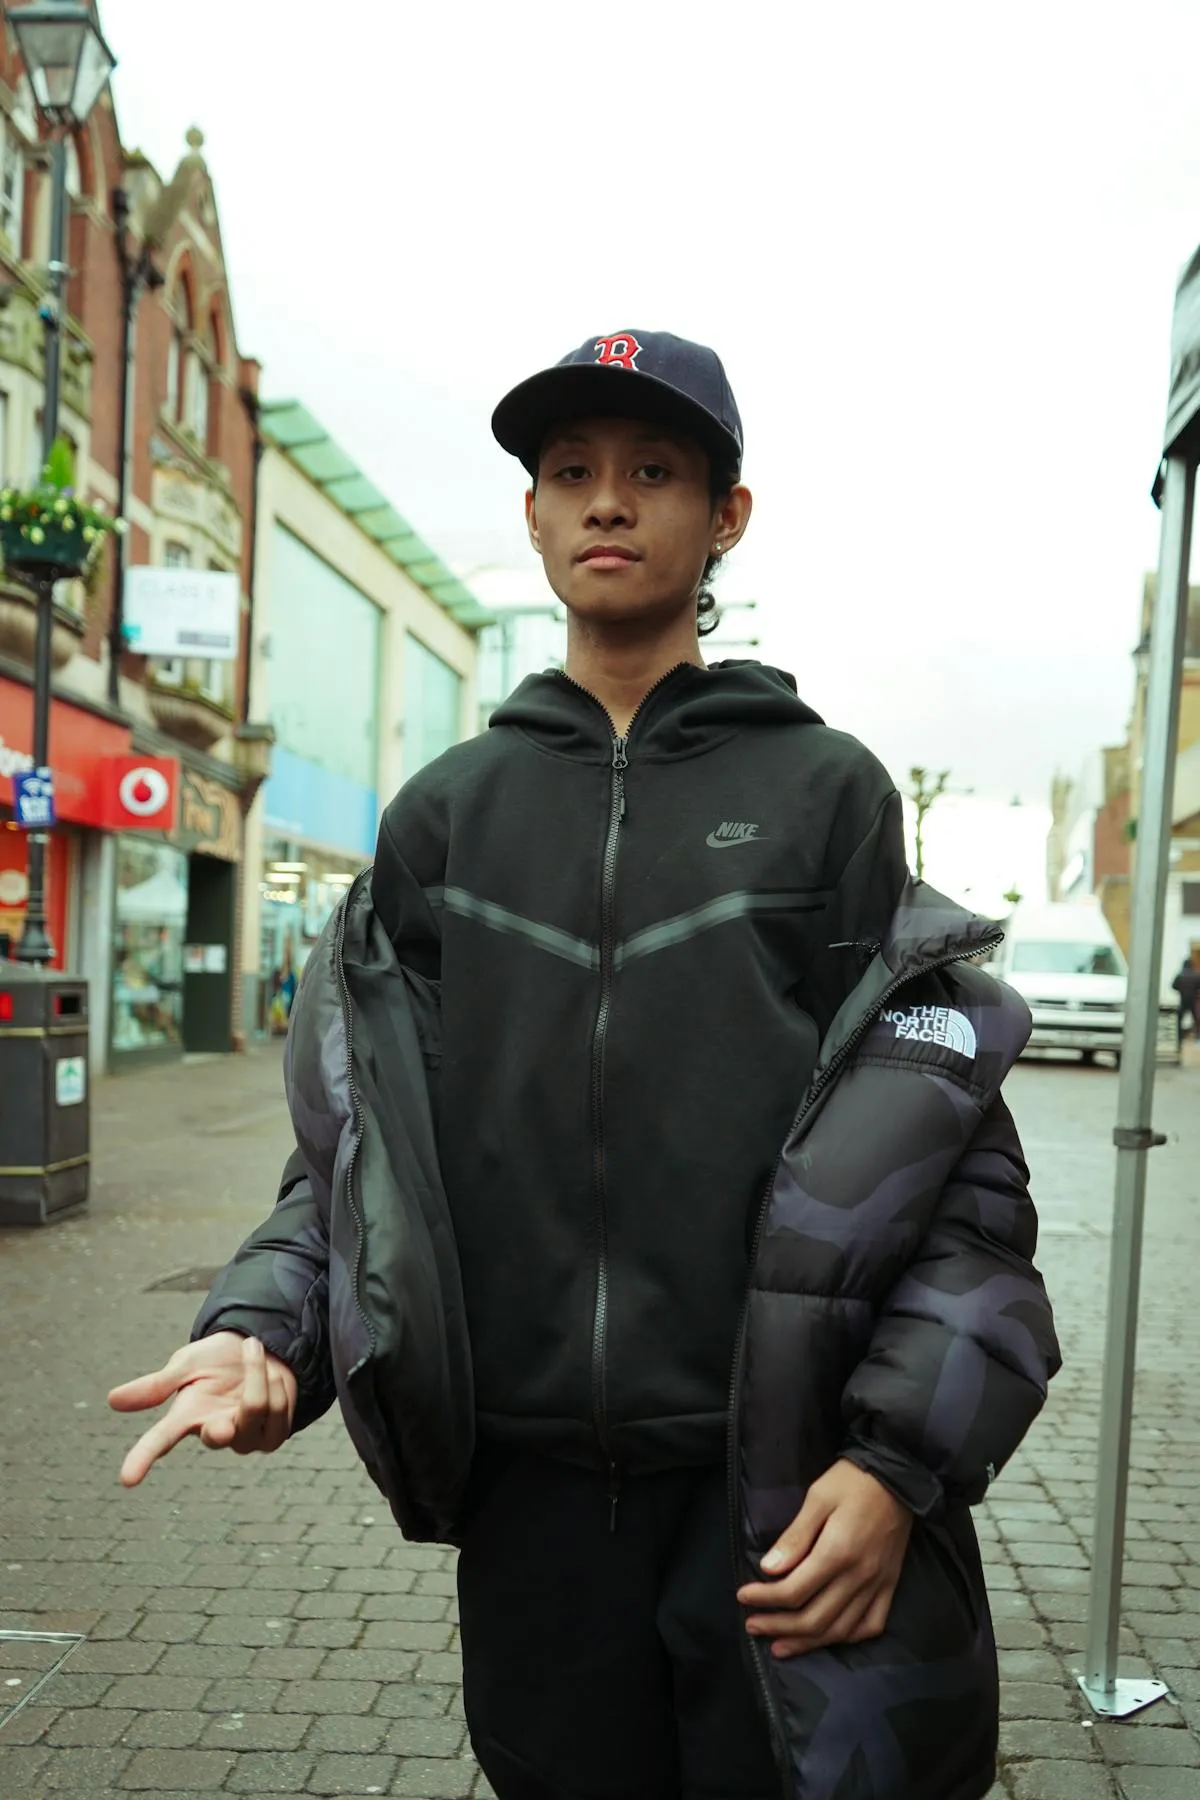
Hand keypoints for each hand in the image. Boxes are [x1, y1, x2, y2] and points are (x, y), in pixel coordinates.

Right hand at [108, 1332, 297, 1487]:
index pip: (160, 1440)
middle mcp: (213, 1433)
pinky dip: (276, 1383)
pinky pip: (278, 1411)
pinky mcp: (272, 1437)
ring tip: (253, 1350)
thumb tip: (112, 1400)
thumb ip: (158, 1385)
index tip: (127, 1479)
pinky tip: (272, 1375)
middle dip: (224, 1420)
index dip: (142, 1458)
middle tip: (220, 1418)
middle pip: (216, 1437)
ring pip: (255, 1409)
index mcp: (185, 1417)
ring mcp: (244, 1439)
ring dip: (257, 1372)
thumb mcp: (185, 1364)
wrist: (258, 1350)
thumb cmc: (216, 1360)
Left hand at [737, 1458, 912, 1658]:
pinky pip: (870, 1625)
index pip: (793, 1591)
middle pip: (813, 1619)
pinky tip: (827, 1637)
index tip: (743, 1596)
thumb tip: (768, 1569)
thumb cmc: (852, 1481)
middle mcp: (859, 1576)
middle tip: (752, 1625)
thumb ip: (795, 1537)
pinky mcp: (890, 1586)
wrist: (899, 1476)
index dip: (764, 1598)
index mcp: (837, 1553)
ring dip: (806, 1642)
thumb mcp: (817, 1497)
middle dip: (778, 1627)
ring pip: (839, 1630)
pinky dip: (846, 1637)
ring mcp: (877, 1585)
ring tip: (779, 1645)